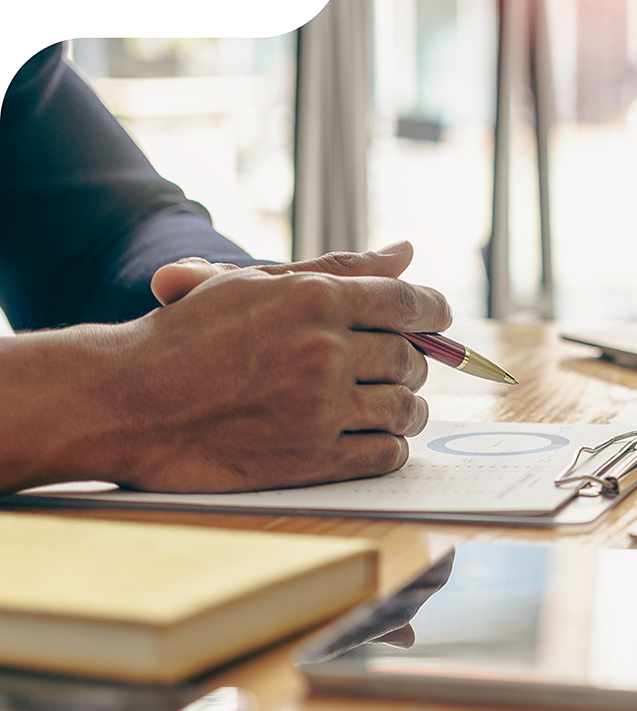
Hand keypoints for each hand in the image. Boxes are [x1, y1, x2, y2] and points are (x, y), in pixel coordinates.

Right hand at [0, 241, 451, 493]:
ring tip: (379, 405)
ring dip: (403, 409)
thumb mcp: (256, 286)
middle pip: (411, 360)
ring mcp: (320, 407)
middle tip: (386, 369)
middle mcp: (325, 349)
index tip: (435, 323)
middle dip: (408, 364)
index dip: (434, 313)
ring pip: (407, 410)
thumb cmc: (188, 336)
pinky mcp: (312, 460)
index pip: (412, 303)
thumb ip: (339, 269)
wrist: (125, 400)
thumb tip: (407, 251)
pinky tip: (363, 436)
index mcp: (316, 298)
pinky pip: (387, 455)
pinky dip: (386, 446)